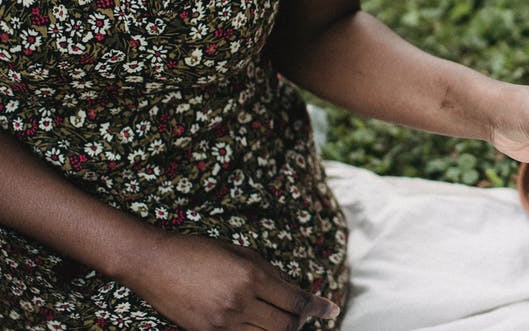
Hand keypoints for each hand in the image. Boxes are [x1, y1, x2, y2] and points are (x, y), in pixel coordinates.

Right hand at [123, 231, 339, 330]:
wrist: (153, 263)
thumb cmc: (200, 250)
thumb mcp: (241, 253)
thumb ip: (272, 275)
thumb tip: (298, 294)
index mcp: (252, 276)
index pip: (296, 300)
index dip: (318, 307)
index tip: (331, 310)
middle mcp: (240, 301)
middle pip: (286, 325)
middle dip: (299, 321)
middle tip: (302, 314)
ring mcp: (222, 322)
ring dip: (280, 330)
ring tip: (282, 319)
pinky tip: (260, 324)